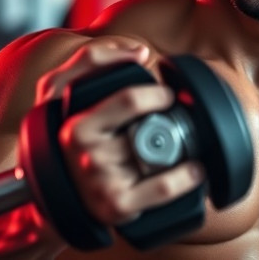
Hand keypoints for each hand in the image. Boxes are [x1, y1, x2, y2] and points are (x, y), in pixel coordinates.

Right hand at [36, 38, 204, 226]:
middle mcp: (87, 156)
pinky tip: (195, 170)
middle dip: (170, 121)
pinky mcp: (117, 206)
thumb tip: (140, 53)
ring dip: (183, 148)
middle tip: (179, 118)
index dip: (156, 94)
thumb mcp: (64, 93)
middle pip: (146, 129)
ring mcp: (102, 183)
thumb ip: (93, 61)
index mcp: (77, 127)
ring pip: (160, 157)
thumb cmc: (77, 139)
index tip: (167, 95)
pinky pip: (163, 188)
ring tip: (188, 143)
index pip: (127, 100)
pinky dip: (186, 177)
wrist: (63, 197)